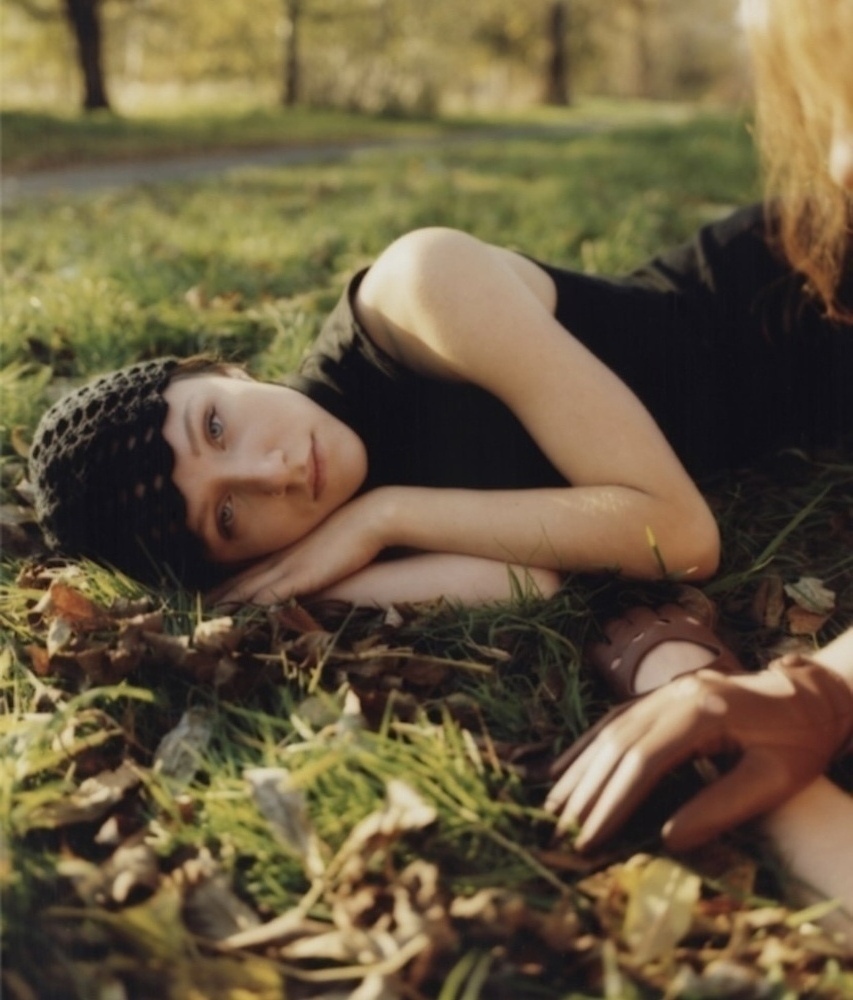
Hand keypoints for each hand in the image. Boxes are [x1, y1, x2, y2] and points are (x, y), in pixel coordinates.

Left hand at [207, 492, 389, 604]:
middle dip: (214, 601)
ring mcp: (289, 568)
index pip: (246, 575)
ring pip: (247, 590)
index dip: (224, 589)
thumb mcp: (325, 549)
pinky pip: (272, 596)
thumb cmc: (353, 531)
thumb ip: (312, 562)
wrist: (371, 517)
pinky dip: (253, 607)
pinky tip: (237, 619)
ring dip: (224, 606)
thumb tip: (306, 573)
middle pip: (239, 584)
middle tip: (189, 615)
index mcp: (284, 555)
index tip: (204, 601)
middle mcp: (280, 561)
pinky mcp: (303, 576)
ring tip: (201, 621)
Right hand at [545, 654, 852, 852]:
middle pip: (619, 742)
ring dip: (581, 768)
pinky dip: (590, 745)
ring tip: (555, 805)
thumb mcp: (775, 779)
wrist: (810, 697)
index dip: (613, 801)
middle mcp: (675, 694)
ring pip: (611, 729)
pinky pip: (618, 720)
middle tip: (561, 829)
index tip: (590, 838)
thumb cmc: (798, 740)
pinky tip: (568, 766)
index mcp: (703, 710)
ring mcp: (666, 691)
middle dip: (588, 789)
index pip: (644, 760)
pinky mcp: (663, 697)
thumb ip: (723, 806)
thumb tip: (668, 839)